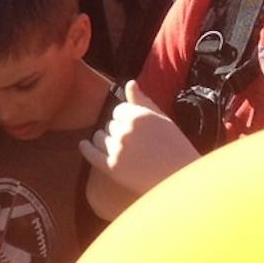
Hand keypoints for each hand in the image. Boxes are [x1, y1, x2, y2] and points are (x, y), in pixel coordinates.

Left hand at [80, 80, 200, 220]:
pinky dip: (86, 148)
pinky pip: (90, 153)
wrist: (180, 179)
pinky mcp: (111, 167)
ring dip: (105, 141)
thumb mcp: (163, 120)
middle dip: (118, 131)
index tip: (133, 128)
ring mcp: (117, 149)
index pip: (118, 110)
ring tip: (119, 148)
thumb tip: (130, 83)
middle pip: (109, 125)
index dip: (125, 118)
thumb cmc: (176, 148)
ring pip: (99, 138)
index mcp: (139, 116)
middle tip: (132, 143)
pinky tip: (84, 145)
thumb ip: (143, 101)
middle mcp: (125, 130)